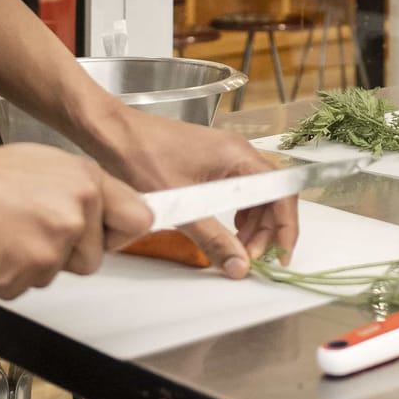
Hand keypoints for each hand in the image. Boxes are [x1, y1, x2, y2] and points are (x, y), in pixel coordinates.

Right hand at [0, 141, 150, 299]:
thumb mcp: (51, 165)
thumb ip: (83, 192)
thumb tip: (104, 215)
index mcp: (88, 185)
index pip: (138, 221)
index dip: (120, 233)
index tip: (109, 236)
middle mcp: (76, 218)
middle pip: (92, 260)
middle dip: (67, 253)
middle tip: (32, 229)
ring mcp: (48, 251)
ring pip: (54, 274)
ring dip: (33, 262)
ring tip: (5, 231)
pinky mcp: (19, 278)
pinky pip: (22, 287)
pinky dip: (6, 275)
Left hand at [94, 107, 300, 276]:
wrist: (112, 132)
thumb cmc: (142, 158)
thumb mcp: (181, 204)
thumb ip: (213, 237)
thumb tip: (239, 266)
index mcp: (238, 156)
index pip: (281, 192)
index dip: (286, 226)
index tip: (280, 256)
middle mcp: (238, 152)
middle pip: (271, 195)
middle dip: (266, 230)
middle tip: (247, 257)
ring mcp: (225, 155)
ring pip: (255, 194)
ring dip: (251, 223)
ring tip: (234, 247)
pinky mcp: (210, 160)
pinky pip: (237, 188)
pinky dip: (237, 211)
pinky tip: (222, 226)